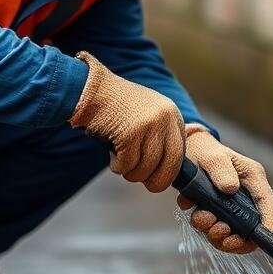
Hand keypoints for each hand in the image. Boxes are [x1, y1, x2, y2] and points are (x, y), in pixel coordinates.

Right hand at [68, 52, 184, 192]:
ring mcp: (149, 125)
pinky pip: (128, 165)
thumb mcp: (148, 113)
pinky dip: (118, 167)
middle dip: (157, 181)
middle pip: (171, 165)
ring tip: (121, 163)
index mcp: (173, 114)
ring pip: (147, 168)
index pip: (181, 153)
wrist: (91, 90)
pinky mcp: (130, 133)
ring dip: (132, 173)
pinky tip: (112, 158)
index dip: (169, 171)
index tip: (158, 177)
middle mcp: (166, 119)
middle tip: (146, 184)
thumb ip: (161, 135)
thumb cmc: (116, 106)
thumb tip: (167, 168)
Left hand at [176, 124, 272, 253]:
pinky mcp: (216, 211)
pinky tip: (192, 209)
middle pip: (249, 228)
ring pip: (230, 232)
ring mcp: (231, 206)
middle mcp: (245, 196)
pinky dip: (202, 225)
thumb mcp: (213, 157)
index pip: (267, 207)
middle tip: (216, 229)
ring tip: (200, 216)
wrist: (185, 150)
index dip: (266, 228)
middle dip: (232, 236)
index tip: (255, 241)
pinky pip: (212, 229)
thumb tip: (230, 188)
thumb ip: (222, 170)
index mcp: (254, 180)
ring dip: (214, 232)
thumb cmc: (204, 149)